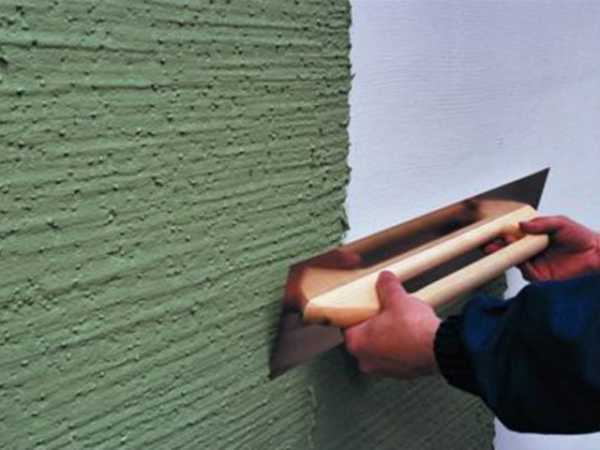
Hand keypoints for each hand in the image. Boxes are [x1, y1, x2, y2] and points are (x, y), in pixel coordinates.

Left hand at [344, 271, 440, 378]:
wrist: (440, 348)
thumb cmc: (414, 329)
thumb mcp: (397, 299)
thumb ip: (387, 286)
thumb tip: (385, 279)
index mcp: (357, 343)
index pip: (348, 325)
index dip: (359, 314)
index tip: (366, 307)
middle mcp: (367, 360)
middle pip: (364, 338)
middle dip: (374, 325)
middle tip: (385, 313)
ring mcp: (384, 370)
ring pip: (380, 349)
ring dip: (388, 337)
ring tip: (402, 323)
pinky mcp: (402, 374)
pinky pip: (396, 357)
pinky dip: (401, 347)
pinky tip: (412, 335)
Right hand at [485, 216, 599, 281]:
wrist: (596, 256)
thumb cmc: (582, 239)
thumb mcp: (561, 223)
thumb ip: (541, 223)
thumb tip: (522, 225)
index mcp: (535, 238)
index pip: (513, 236)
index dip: (502, 234)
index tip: (494, 231)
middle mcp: (532, 251)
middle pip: (508, 249)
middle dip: (496, 246)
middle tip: (488, 244)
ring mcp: (534, 264)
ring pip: (513, 261)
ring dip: (505, 255)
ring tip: (499, 248)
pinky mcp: (539, 276)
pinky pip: (525, 272)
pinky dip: (520, 265)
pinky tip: (518, 258)